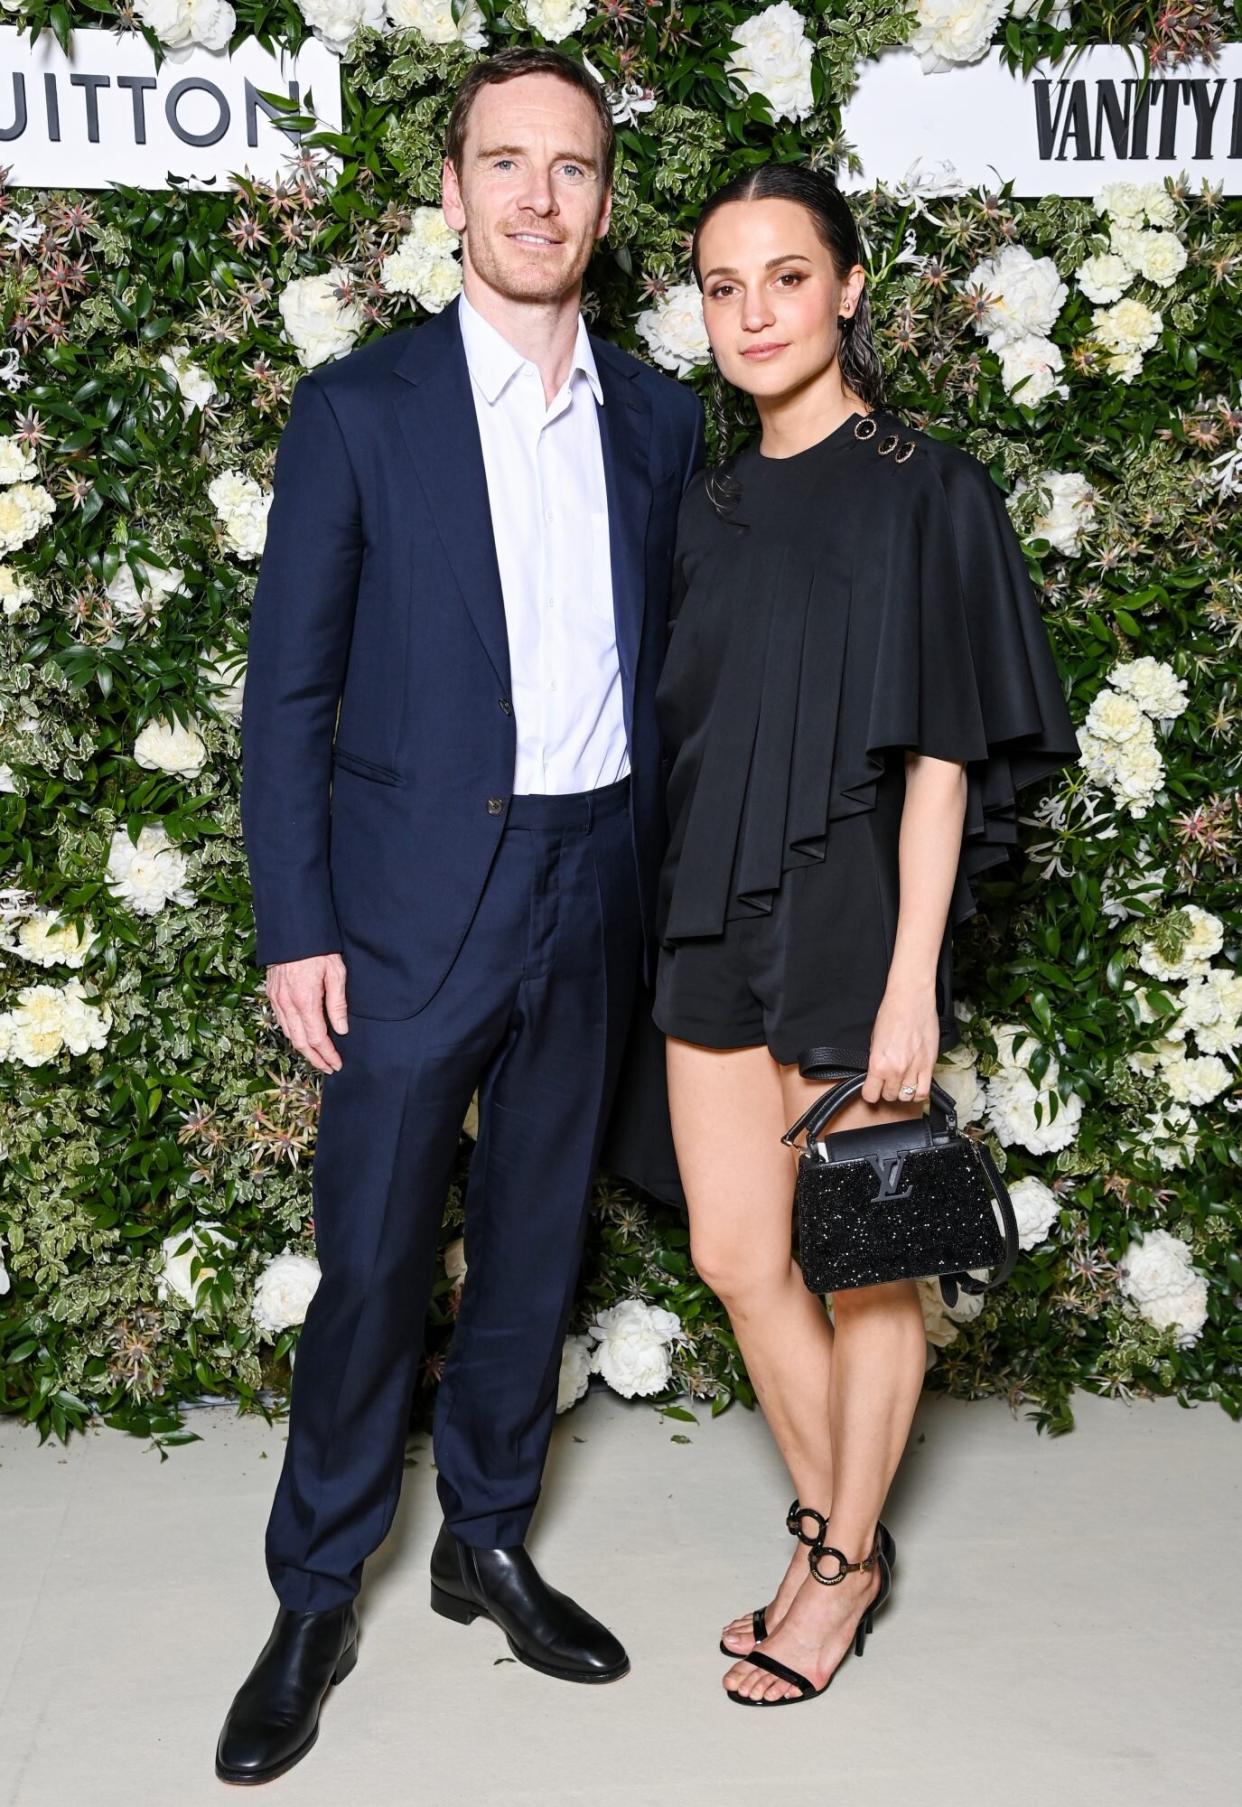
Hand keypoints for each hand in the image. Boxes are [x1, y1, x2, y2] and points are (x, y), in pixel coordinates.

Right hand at [265, 953, 348, 1073]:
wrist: (292, 931)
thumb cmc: (318, 949)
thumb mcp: (336, 973)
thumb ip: (338, 1004)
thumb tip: (341, 1029)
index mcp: (305, 1001)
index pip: (317, 1038)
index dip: (327, 1054)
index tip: (337, 1064)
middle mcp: (287, 1004)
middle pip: (300, 1042)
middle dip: (315, 1059)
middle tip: (328, 1067)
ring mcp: (277, 1000)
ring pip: (289, 1034)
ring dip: (303, 1049)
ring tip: (317, 1057)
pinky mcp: (272, 994)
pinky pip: (281, 1022)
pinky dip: (292, 1034)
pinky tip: (302, 1037)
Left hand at [861, 981, 939, 1105]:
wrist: (911, 1000)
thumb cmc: (891, 1014)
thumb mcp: (874, 1040)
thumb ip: (876, 1061)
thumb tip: (876, 1075)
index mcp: (878, 1064)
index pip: (871, 1095)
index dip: (870, 1093)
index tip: (872, 1089)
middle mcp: (896, 1070)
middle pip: (890, 1096)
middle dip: (887, 1090)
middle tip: (888, 1081)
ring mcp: (914, 1069)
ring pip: (907, 1097)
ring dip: (903, 1092)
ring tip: (902, 1082)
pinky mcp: (929, 1065)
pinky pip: (924, 1091)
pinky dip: (919, 1092)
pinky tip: (915, 1085)